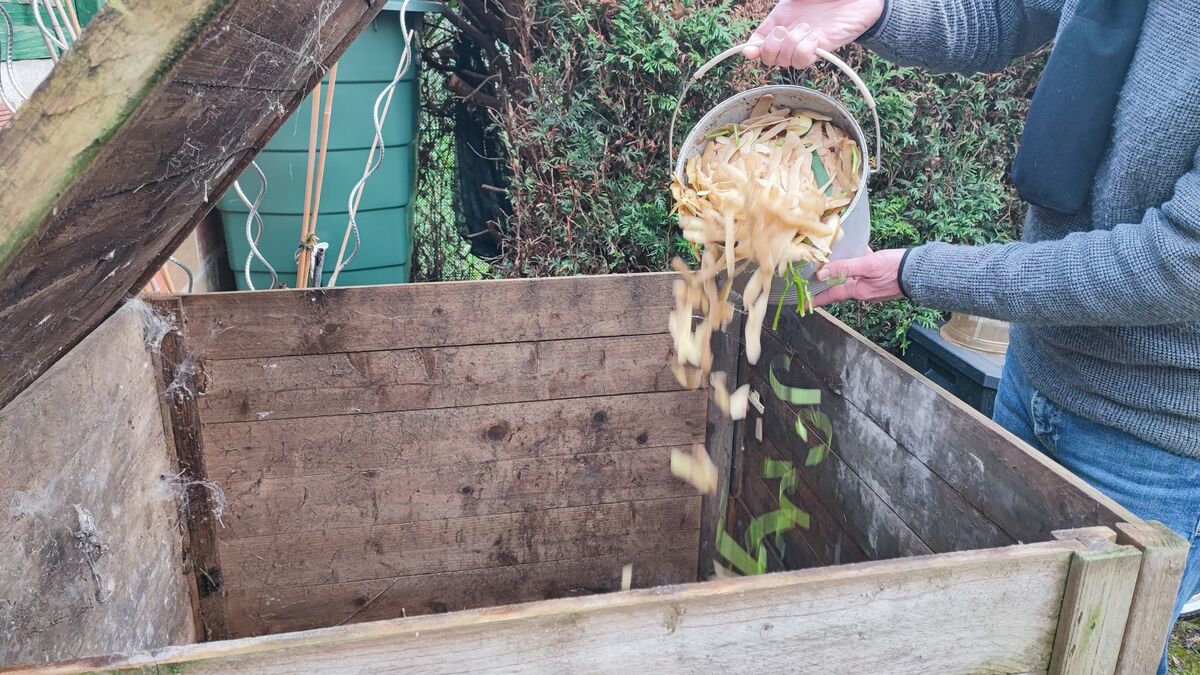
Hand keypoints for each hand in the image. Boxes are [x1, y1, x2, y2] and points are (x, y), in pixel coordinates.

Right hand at [744, 0, 884, 68]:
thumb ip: (782, 7)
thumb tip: (762, 28)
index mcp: (781, 18)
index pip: (759, 41)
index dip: (752, 49)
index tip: (749, 51)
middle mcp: (791, 34)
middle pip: (769, 57)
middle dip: (771, 46)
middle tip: (784, 30)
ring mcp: (805, 44)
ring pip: (785, 61)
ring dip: (791, 45)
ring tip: (807, 29)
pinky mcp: (821, 50)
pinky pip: (803, 60)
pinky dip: (804, 51)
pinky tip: (816, 39)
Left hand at [811, 248, 905, 306]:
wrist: (921, 272)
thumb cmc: (895, 269)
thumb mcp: (867, 265)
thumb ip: (844, 267)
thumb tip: (821, 273)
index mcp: (858, 290)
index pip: (831, 296)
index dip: (817, 299)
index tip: (804, 304)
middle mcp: (864, 291)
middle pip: (841, 286)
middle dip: (828, 282)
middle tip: (814, 278)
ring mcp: (874, 286)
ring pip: (853, 277)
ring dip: (844, 270)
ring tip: (834, 260)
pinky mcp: (882, 278)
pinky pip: (866, 271)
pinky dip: (860, 261)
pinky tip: (861, 250)